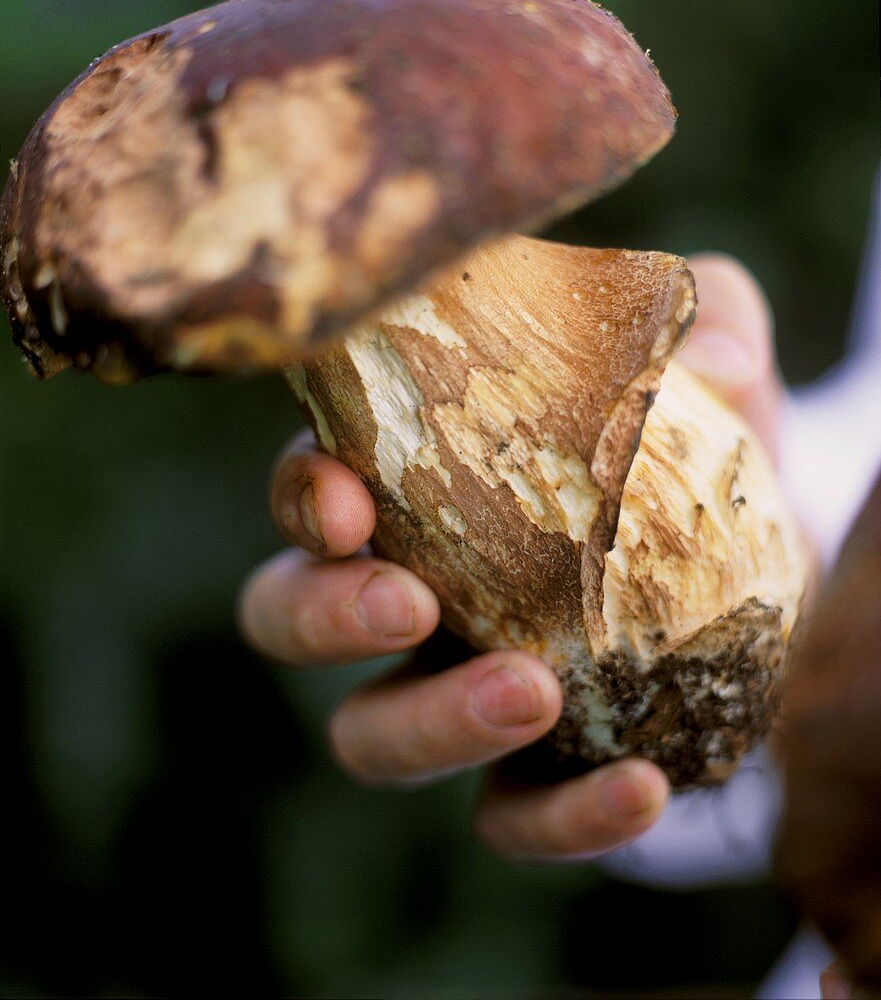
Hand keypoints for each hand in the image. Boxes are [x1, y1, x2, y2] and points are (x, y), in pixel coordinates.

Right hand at [238, 253, 780, 860]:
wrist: (760, 563)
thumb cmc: (694, 444)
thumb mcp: (708, 365)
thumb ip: (711, 327)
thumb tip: (714, 368)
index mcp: (410, 482)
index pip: (310, 486)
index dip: (305, 499)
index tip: (347, 502)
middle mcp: (406, 589)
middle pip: (289, 617)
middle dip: (327, 616)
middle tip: (408, 604)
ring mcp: (452, 688)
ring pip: (370, 736)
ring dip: (430, 724)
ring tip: (527, 694)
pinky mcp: (530, 774)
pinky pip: (509, 819)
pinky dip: (561, 817)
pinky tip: (638, 787)